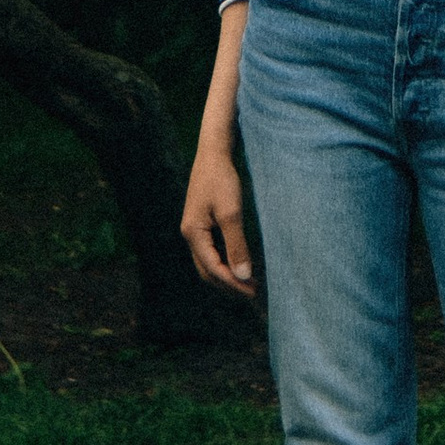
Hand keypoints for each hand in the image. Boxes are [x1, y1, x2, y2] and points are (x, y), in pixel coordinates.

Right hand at [181, 133, 257, 296]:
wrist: (214, 151)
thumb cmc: (222, 179)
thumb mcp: (231, 213)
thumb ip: (236, 245)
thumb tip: (243, 276)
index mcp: (193, 234)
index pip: (213, 269)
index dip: (233, 283)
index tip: (253, 291)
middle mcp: (190, 234)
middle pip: (207, 271)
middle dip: (229, 284)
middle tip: (253, 292)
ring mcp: (194, 229)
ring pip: (208, 262)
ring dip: (228, 274)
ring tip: (249, 282)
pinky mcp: (201, 223)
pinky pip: (212, 251)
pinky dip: (225, 261)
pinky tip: (240, 262)